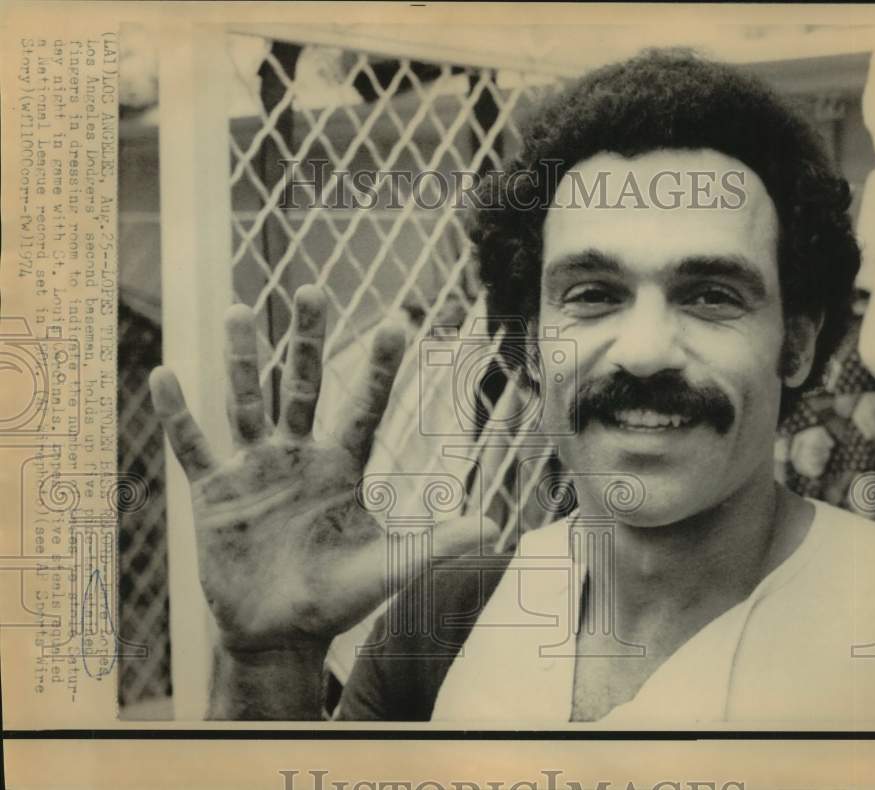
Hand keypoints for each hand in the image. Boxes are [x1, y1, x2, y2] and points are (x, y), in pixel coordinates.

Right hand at [151, 285, 495, 655]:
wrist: (280, 634)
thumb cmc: (337, 598)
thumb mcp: (388, 569)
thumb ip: (434, 545)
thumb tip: (494, 527)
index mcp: (342, 466)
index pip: (365, 406)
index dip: (380, 368)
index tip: (397, 322)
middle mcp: (299, 455)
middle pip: (304, 385)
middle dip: (308, 340)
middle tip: (311, 288)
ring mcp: (255, 468)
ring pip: (248, 402)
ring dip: (243, 359)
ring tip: (239, 310)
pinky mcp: (215, 492)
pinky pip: (192, 446)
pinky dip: (177, 414)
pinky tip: (165, 375)